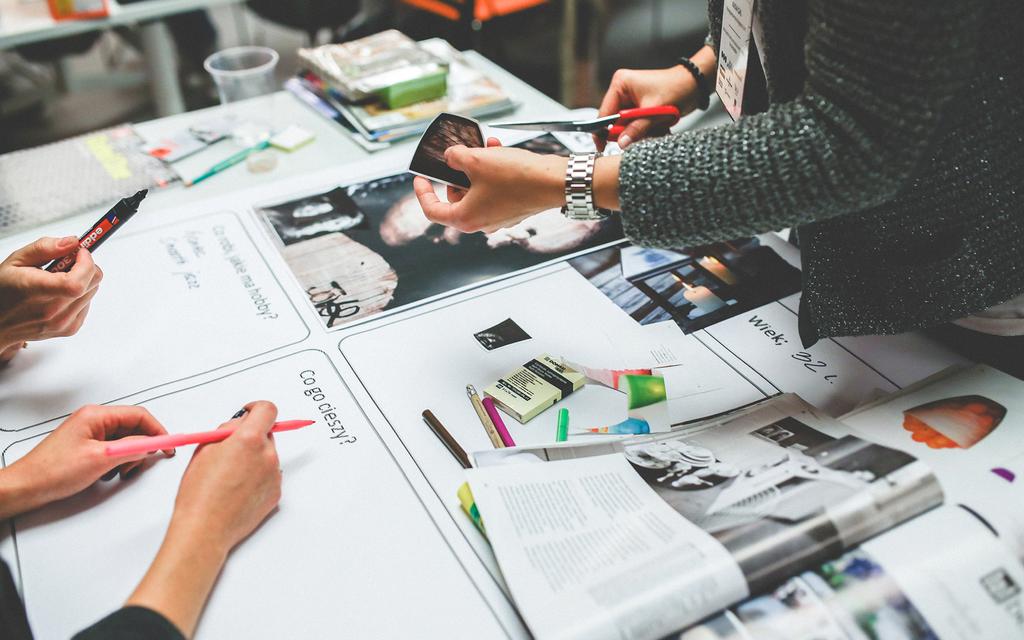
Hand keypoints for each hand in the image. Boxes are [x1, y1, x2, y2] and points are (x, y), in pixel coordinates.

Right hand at [0, 236, 102, 362]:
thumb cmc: (3, 291)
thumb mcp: (16, 261)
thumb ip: (44, 248)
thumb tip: (72, 242)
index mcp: (36, 292)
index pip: (75, 283)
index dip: (85, 264)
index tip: (80, 253)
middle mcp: (51, 311)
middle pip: (92, 283)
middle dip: (86, 266)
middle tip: (69, 261)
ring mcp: (62, 323)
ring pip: (93, 291)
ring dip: (83, 279)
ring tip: (59, 279)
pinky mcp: (70, 328)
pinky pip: (88, 303)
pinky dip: (80, 294)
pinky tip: (60, 293)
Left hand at [0, 405, 172, 516]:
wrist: (26, 487)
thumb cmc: (51, 471)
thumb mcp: (100, 459)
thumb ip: (131, 448)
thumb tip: (151, 444)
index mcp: (96, 416)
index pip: (139, 415)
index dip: (157, 430)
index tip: (169, 444)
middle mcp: (93, 421)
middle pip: (133, 428)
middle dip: (142, 447)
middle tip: (141, 463)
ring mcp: (90, 434)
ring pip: (125, 441)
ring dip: (129, 457)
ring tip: (120, 472)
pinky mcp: (87, 447)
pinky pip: (113, 450)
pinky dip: (118, 462)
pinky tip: (109, 474)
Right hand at [124, 401, 281, 636]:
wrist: (205, 528)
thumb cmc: (199, 493)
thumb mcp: (204, 449)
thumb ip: (226, 431)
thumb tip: (239, 424)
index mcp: (249, 440)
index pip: (268, 410)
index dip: (257, 409)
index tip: (249, 413)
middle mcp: (267, 455)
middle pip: (266, 434)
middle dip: (251, 437)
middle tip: (229, 451)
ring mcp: (274, 475)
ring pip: (267, 455)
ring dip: (254, 458)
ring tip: (229, 476)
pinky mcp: (276, 493)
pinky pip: (269, 476)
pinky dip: (257, 477)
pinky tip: (237, 489)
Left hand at [414, 138, 565, 233]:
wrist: (553, 182)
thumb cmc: (518, 178)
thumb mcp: (476, 160)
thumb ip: (455, 157)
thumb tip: (451, 157)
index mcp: (466, 219)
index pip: (432, 210)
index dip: (422, 193)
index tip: (421, 179)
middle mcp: (481, 223)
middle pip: (456, 198)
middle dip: (456, 174)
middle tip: (460, 156)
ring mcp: (498, 217)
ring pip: (476, 191)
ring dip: (477, 168)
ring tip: (484, 148)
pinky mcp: (512, 209)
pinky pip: (494, 190)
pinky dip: (492, 173)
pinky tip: (498, 153)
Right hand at [596, 66, 695, 149]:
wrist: (694, 85)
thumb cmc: (676, 88)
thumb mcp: (654, 111)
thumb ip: (636, 129)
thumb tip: (621, 143)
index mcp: (620, 84)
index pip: (604, 112)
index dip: (602, 131)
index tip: (602, 146)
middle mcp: (623, 90)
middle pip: (615, 120)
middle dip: (628, 131)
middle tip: (642, 135)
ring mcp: (630, 99)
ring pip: (627, 125)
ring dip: (640, 132)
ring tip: (656, 127)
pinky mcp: (639, 107)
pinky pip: (636, 125)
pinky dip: (646, 129)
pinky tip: (658, 126)